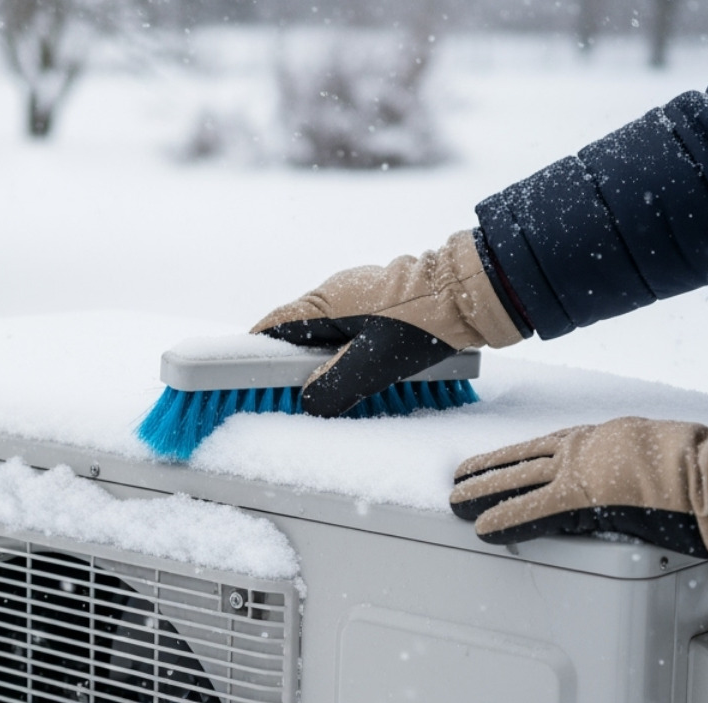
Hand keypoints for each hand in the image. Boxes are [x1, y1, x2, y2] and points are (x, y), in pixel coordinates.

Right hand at [251, 229, 525, 415]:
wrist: (476, 293)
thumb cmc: (428, 322)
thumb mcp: (376, 364)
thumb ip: (335, 388)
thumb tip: (306, 405)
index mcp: (323, 303)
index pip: (270, 329)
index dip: (248, 355)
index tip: (232, 379)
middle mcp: (334, 296)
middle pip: (294, 337)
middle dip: (284, 369)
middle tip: (280, 401)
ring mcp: (358, 299)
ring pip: (322, 339)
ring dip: (318, 368)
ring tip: (323, 398)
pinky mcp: (380, 308)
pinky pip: (347, 337)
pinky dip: (342, 361)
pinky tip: (356, 382)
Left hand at [449, 417, 707, 562]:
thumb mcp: (668, 459)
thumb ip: (643, 474)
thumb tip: (647, 488)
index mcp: (608, 437)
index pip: (554, 447)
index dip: (524, 456)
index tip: (506, 460)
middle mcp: (587, 448)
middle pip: (526, 458)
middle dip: (491, 469)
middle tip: (462, 476)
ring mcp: (581, 470)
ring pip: (518, 479)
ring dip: (484, 492)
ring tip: (456, 500)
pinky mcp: (579, 495)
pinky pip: (531, 509)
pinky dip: (504, 519)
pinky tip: (482, 527)